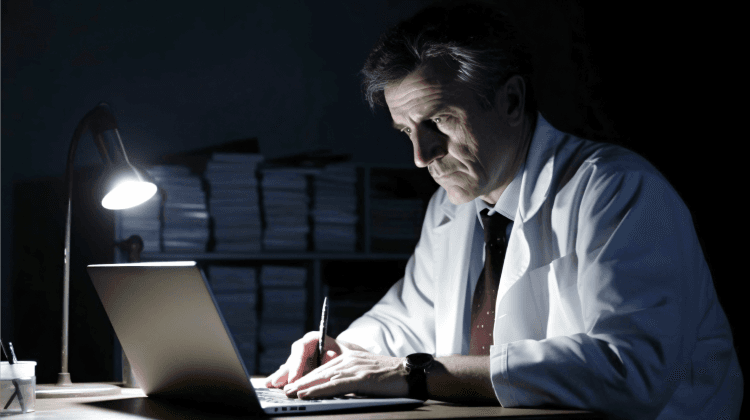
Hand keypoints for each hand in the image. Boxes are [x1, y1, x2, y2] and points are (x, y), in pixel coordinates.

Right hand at [265, 331, 348, 388]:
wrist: (352, 360)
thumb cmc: (349, 355)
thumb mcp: (346, 354)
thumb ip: (336, 355)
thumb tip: (329, 354)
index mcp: (315, 338)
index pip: (302, 347)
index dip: (296, 363)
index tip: (294, 379)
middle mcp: (306, 347)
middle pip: (293, 358)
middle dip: (286, 372)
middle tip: (278, 383)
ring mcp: (301, 358)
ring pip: (289, 366)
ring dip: (281, 376)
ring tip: (270, 384)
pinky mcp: (299, 368)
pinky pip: (289, 373)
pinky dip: (282, 379)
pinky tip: (270, 384)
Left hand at [281, 350, 408, 398]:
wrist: (412, 374)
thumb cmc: (391, 377)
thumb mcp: (367, 373)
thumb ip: (351, 377)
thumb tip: (335, 387)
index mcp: (350, 357)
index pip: (324, 367)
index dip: (308, 377)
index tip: (294, 385)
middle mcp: (350, 359)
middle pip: (320, 371)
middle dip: (301, 381)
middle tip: (285, 390)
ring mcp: (355, 368)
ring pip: (324, 377)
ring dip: (305, 386)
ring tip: (291, 393)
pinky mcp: (361, 378)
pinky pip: (334, 385)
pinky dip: (318, 390)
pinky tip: (307, 394)